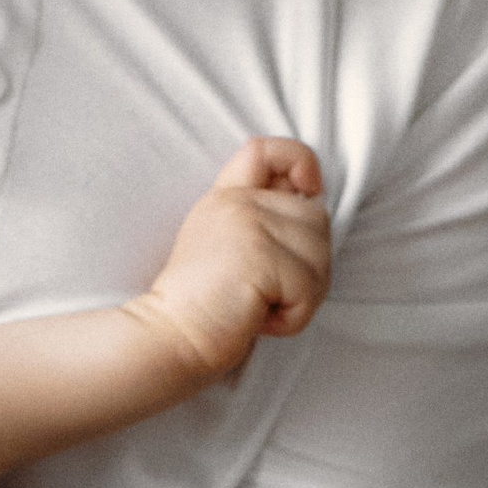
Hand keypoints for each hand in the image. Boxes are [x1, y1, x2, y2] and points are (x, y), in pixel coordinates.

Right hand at [138, 135, 329, 381]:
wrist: (167, 337)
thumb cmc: (197, 309)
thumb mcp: (222, 246)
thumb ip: (259, 221)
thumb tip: (308, 210)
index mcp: (227, 198)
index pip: (267, 150)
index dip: (302, 164)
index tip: (307, 193)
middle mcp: (239, 203)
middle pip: (315, 218)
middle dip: (308, 266)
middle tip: (270, 293)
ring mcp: (250, 224)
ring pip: (320, 256)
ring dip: (302, 296)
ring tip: (262, 307)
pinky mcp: (261, 256)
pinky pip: (309, 289)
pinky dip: (293, 318)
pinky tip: (260, 321)